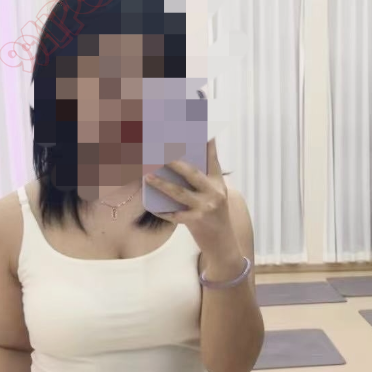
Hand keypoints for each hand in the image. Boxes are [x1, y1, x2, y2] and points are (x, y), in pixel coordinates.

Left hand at [144, 139, 238, 258]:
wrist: (224, 243)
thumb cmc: (214, 215)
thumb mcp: (215, 194)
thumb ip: (202, 180)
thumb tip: (177, 165)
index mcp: (218, 182)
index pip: (212, 158)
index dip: (205, 143)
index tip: (197, 128)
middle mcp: (214, 192)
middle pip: (191, 173)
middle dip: (174, 162)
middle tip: (159, 151)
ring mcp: (206, 207)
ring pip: (179, 193)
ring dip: (161, 183)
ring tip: (147, 175)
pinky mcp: (197, 222)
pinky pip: (174, 215)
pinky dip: (162, 211)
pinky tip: (152, 206)